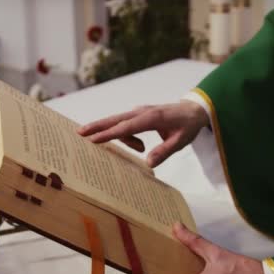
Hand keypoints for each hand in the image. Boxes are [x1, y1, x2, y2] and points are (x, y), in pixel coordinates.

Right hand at [77, 101, 208, 166]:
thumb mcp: (181, 141)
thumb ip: (164, 151)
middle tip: (79, 133)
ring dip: (121, 138)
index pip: (127, 127)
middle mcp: (142, 112)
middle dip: (97, 126)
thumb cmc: (188, 126)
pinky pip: (126, 125)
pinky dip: (127, 136)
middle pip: (115, 119)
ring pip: (119, 123)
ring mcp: (139, 112)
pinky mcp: (139, 115)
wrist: (194, 111)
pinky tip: (140, 146)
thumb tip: (148, 163)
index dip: (110, 133)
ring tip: (140, 148)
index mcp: (152, 117)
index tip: (94, 139)